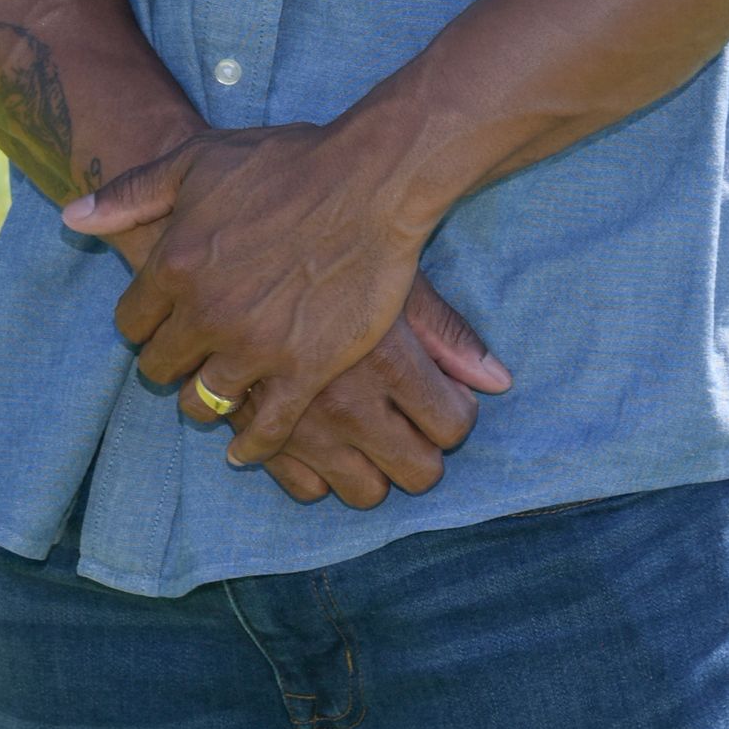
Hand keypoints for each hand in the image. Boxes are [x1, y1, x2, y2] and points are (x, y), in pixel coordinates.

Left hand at [66, 123, 441, 466]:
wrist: (370, 181)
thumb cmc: (285, 162)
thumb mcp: (198, 161)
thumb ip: (131, 194)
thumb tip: (72, 217)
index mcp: (174, 265)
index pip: (130, 324)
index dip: (145, 322)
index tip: (163, 320)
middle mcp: (206, 313)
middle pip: (160, 367)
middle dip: (172, 360)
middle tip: (193, 352)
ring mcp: (255, 347)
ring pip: (202, 403)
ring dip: (205, 399)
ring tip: (219, 389)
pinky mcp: (303, 371)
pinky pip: (263, 430)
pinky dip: (251, 444)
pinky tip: (245, 446)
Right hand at [196, 273, 510, 507]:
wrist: (229, 235)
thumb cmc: (327, 246)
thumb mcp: (394, 277)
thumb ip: (445, 333)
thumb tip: (500, 382)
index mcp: (389, 359)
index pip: (452, 426)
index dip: (454, 412)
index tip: (443, 395)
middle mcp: (347, 401)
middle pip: (417, 473)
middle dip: (422, 451)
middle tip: (410, 421)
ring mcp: (300, 424)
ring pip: (363, 493)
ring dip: (371, 466)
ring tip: (366, 428)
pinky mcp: (253, 434)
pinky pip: (305, 490)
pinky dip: (316, 469)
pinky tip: (317, 430)